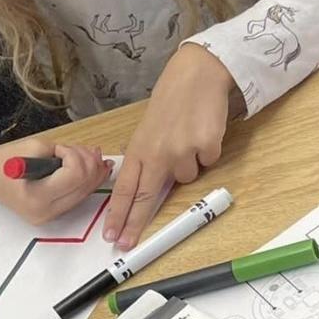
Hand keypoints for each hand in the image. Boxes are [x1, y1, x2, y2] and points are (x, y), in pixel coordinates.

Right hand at [0, 137, 111, 225]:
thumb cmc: (6, 160)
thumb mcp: (35, 147)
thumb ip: (66, 152)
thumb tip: (93, 156)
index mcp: (36, 197)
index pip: (75, 175)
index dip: (73, 155)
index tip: (58, 149)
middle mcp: (44, 212)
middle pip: (85, 186)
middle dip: (87, 162)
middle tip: (77, 149)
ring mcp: (49, 217)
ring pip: (86, 193)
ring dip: (91, 171)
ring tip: (86, 154)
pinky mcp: (52, 214)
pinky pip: (78, 197)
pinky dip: (87, 181)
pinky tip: (93, 167)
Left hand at [105, 44, 235, 249]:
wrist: (196, 75)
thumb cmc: (171, 102)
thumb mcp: (147, 130)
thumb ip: (144, 158)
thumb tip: (140, 187)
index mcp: (138, 150)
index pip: (123, 189)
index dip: (117, 214)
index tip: (110, 235)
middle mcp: (157, 153)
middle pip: (144, 198)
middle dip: (134, 224)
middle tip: (126, 243)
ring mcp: (181, 151)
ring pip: (186, 178)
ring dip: (188, 165)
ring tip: (187, 138)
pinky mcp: (206, 147)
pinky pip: (207, 163)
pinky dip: (206, 152)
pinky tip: (202, 131)